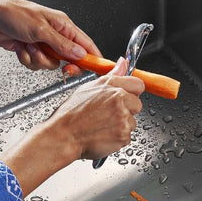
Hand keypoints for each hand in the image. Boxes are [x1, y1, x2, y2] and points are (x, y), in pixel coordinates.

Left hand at [0, 0, 99, 75]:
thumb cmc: (12, 13)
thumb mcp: (40, 29)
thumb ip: (62, 44)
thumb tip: (81, 53)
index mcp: (63, 25)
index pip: (86, 44)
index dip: (94, 57)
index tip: (100, 69)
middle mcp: (55, 35)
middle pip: (70, 58)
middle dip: (62, 64)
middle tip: (63, 68)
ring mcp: (43, 44)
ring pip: (51, 64)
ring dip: (39, 59)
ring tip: (29, 46)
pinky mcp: (31, 51)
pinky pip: (36, 65)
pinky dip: (27, 59)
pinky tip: (21, 48)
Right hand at [0, 58, 145, 196]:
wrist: (63, 136)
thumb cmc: (71, 114)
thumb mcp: (89, 88)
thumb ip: (111, 75)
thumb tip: (123, 62)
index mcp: (111, 86)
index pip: (138, 84)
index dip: (132, 92)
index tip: (127, 97)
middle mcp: (119, 100)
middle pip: (137, 104)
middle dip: (127, 110)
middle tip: (109, 115)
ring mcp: (123, 118)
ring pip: (132, 122)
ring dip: (122, 125)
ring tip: (103, 125)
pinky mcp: (123, 135)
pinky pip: (127, 136)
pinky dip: (118, 138)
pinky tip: (104, 134)